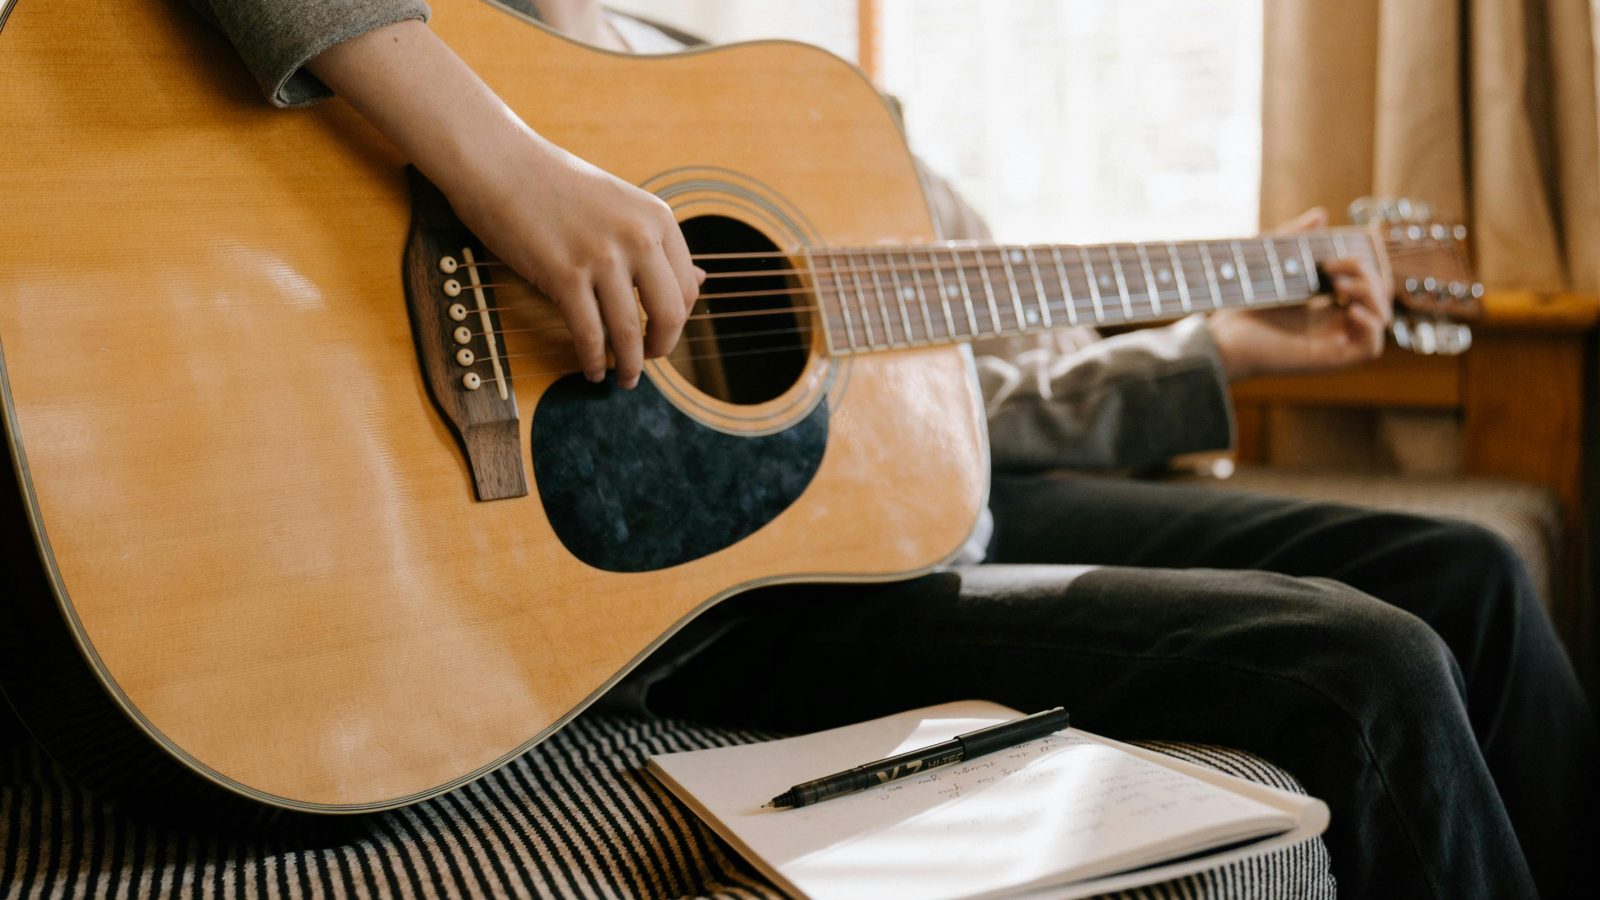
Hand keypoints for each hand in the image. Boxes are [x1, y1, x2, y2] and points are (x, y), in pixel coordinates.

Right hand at [307, 20, 702, 389]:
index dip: (678, 320)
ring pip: (629, 333)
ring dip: (629, 366)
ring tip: (624, 379)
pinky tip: (592, 371)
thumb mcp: (622, 205)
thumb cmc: (556, 185)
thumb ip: (658, 244)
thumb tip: (702, 281)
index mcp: (657, 217)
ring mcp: (602, 257)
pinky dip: (594, 361)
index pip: (688, 286)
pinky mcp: (564, 275)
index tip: (662, 333)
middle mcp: (638, 237)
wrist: (500, 163)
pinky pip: (590, 335)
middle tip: (649, 361)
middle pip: (669, 315)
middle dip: (662, 349)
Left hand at [1207, 207, 1392, 380]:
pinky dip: (1372, 327)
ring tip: (1340, 287)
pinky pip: (1370, 349)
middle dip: (1367, 275)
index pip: (1364, 286)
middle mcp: (1332, 324)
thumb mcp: (1270, 262)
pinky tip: (1349, 309)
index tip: (1333, 258)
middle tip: (1332, 269)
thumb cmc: (1239, 304)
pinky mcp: (1329, 360)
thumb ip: (1293, 236)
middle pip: (1378, 299)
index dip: (1361, 267)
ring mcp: (1333, 342)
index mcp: (1322, 305)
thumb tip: (1321, 215)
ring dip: (1372, 297)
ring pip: (1381, 320)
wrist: (1221, 337)